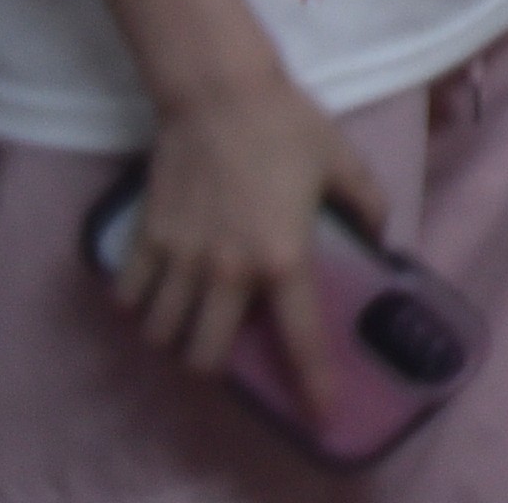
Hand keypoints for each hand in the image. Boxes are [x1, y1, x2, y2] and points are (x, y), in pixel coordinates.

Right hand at [115, 66, 376, 385]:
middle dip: (212, 368)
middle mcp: (226, 271)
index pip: (299, 339)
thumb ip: (368, 204)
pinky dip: (137, 308)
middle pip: (202, 358)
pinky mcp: (145, 241)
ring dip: (173, 340)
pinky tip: (153, 296)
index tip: (319, 414)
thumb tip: (381, 238)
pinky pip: (127, 299)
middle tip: (226, 352)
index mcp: (282, 258)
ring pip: (160, 336)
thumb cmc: (288, 126)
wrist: (219, 94)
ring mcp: (179, 259)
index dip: (311, 383)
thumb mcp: (343, 163)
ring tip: (188, 324)